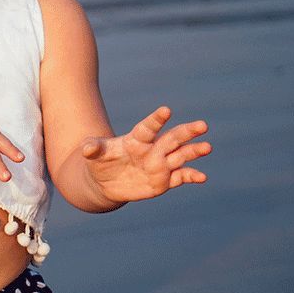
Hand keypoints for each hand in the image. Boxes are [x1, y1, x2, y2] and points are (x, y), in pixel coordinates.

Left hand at [83, 106, 210, 203]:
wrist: (106, 182)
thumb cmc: (100, 162)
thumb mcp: (93, 155)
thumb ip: (92, 148)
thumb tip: (86, 147)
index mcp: (136, 140)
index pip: (148, 128)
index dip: (156, 119)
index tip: (166, 110)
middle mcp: (153, 150)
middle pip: (172, 138)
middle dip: (187, 131)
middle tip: (202, 125)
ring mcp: (160, 165)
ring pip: (181, 156)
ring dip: (194, 151)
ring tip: (207, 146)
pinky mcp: (165, 180)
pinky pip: (181, 177)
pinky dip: (192, 176)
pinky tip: (202, 177)